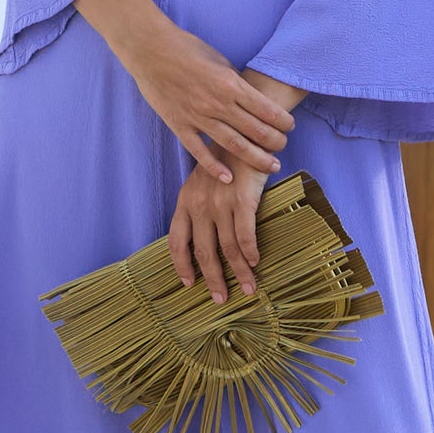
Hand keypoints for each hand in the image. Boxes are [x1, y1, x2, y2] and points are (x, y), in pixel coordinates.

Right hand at [76, 0, 293, 179]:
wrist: (150, 50)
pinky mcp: (179, 126)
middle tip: (283, 148)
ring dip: (256, 158)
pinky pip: (199, 152)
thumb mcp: (220, 61)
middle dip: (276, 142)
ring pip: (234, 146)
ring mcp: (198, 117)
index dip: (283, 122)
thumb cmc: (187, 49)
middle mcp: (218, 104)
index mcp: (231, 84)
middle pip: (256, 131)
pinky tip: (228, 178)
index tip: (290, 127)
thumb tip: (251, 98)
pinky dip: (214, 167)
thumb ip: (236, 83)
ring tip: (271, 166)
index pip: (267, 110)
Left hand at [169, 155, 268, 302]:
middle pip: (203, 252)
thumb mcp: (202, 182)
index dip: (182, 266)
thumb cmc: (227, 160)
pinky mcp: (242, 200)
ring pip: (228, 249)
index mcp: (185, 201)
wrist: (245, 134)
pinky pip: (245, 235)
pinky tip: (256, 262)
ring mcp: (220, 203)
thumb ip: (199, 207)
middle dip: (213, 279)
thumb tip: (205, 239)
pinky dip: (251, 253)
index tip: (189, 284)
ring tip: (248, 289)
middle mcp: (199, 205)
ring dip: (239, 273)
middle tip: (221, 299)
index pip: (177, 241)